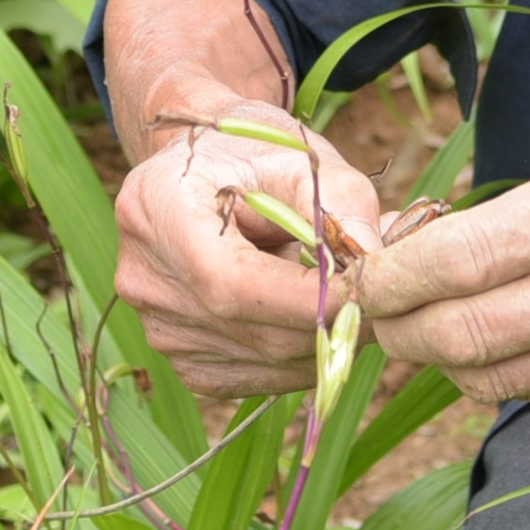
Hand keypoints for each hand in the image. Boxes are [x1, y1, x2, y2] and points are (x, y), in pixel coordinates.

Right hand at [110, 93, 386, 402]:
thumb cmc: (253, 152)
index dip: (309, 297)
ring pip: (265, 361)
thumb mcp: (298, 153)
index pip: (234, 283)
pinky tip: (313, 313)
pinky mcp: (182, 359)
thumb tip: (373, 259)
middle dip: (332, 319)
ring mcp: (157, 326)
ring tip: (348, 289)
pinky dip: (300, 355)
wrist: (206, 169)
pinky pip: (256, 377)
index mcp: (158, 210)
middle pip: (253, 330)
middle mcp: (144, 277)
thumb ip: (340, 198)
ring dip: (324, 338)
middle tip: (384, 291)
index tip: (373, 289)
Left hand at [353, 119, 529, 411]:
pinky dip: (510, 373)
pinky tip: (512, 340)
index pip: (451, 266)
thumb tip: (444, 249)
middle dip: (399, 329)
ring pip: (491, 381)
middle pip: (457, 337)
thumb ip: (524, 212)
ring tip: (434, 328)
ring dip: (447, 358)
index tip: (369, 273)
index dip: (390, 278)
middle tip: (381, 312)